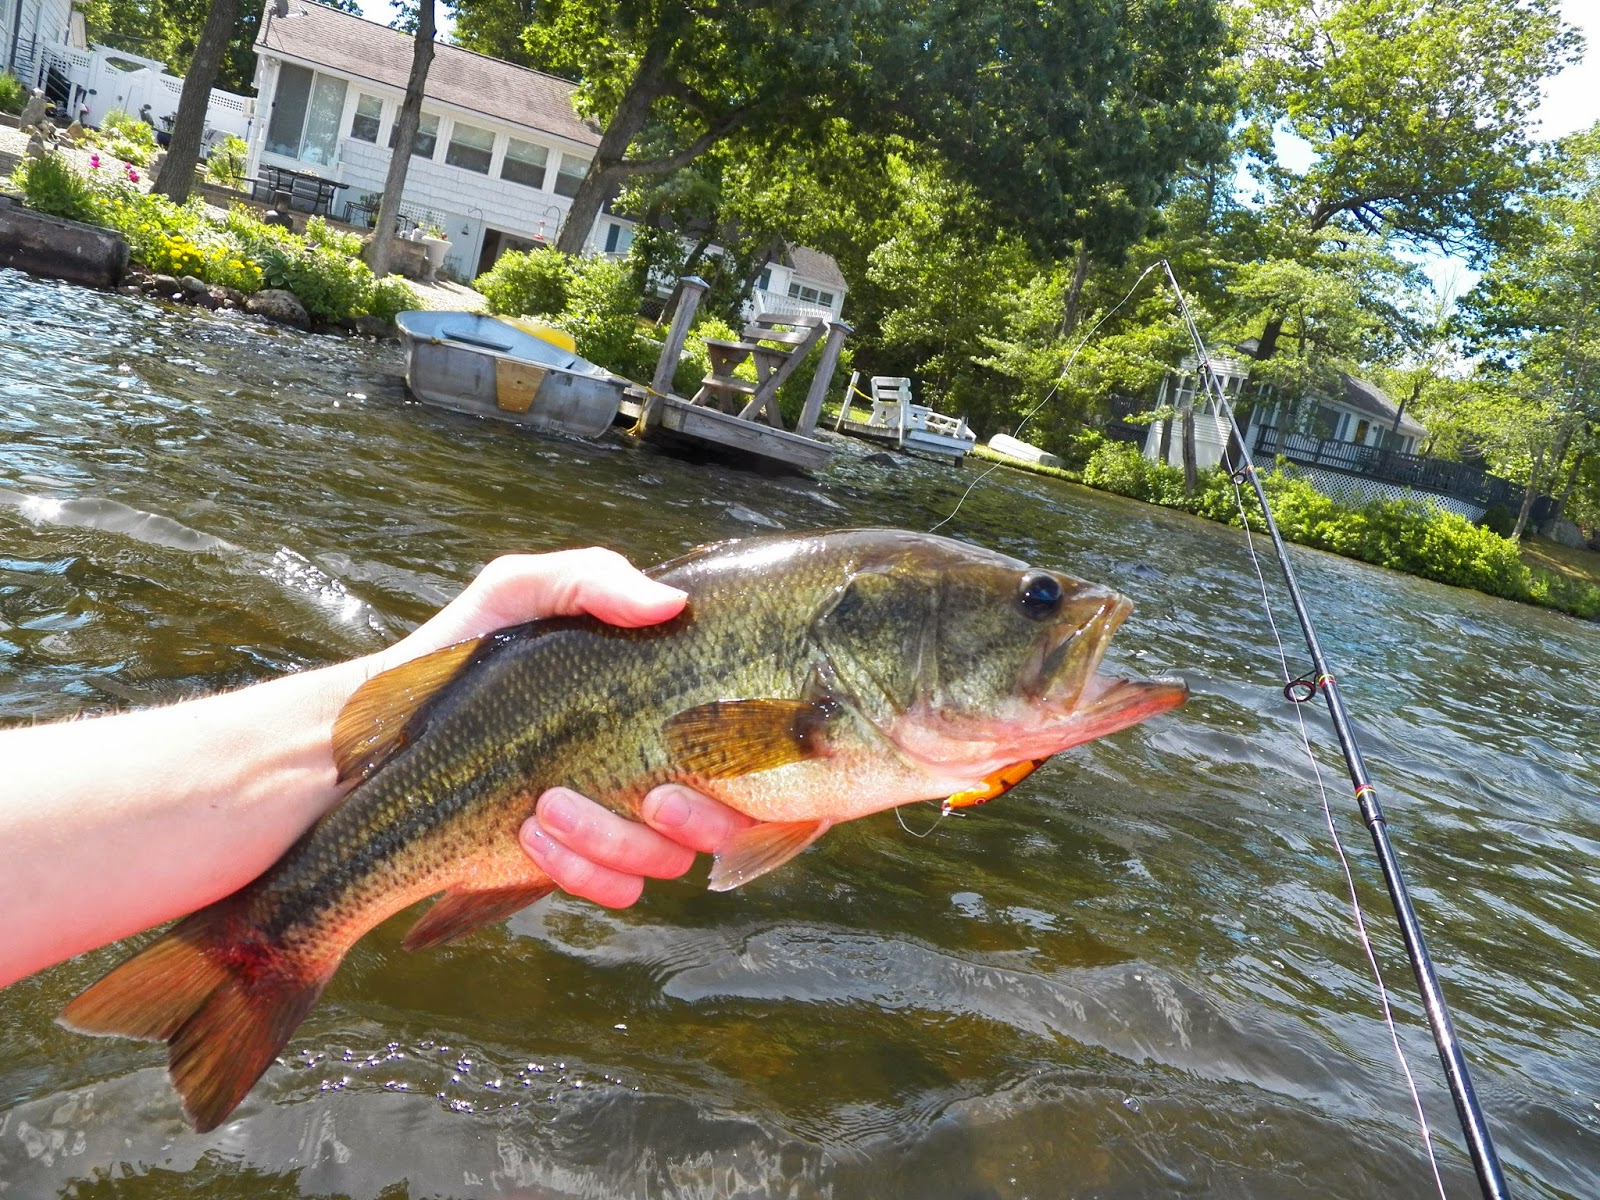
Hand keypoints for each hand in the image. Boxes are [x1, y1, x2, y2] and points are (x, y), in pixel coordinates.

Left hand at [379, 548, 754, 906]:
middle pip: (729, 818)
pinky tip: (530, 834)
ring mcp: (620, 819)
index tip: (700, 746)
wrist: (383, 738)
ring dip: (616, 841)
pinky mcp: (579, 864)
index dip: (754, 759)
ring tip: (546, 807)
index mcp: (663, 702)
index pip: (747, 739)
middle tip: (653, 797)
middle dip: (700, 818)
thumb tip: (671, 604)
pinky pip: (621, 891)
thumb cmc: (459, 654)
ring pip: (669, 860)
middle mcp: (656, 763)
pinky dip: (585, 872)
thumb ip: (590, 580)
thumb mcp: (517, 594)